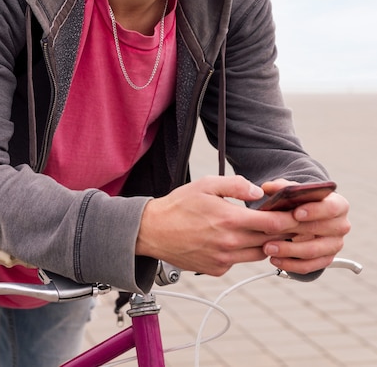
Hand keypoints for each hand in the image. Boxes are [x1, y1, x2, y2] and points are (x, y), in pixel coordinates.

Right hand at [136, 175, 300, 275]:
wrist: (153, 231)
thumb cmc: (179, 204)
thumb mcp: (206, 184)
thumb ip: (236, 185)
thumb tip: (259, 192)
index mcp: (230, 220)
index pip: (272, 223)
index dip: (290, 219)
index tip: (300, 214)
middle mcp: (230, 243)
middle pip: (270, 241)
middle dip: (283, 232)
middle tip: (292, 222)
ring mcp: (223, 259)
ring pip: (258, 254)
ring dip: (266, 243)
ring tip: (269, 230)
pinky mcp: (217, 269)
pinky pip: (239, 261)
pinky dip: (244, 251)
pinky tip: (237, 239)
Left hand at [261, 179, 350, 274]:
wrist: (309, 217)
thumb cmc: (302, 202)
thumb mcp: (294, 191)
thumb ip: (282, 187)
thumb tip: (266, 187)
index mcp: (339, 205)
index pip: (331, 208)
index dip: (314, 211)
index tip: (295, 214)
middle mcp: (341, 226)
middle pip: (318, 230)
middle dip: (291, 230)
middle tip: (268, 231)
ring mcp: (335, 245)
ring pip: (312, 251)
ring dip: (288, 250)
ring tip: (268, 248)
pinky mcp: (326, 260)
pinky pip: (309, 266)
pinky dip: (290, 265)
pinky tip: (275, 260)